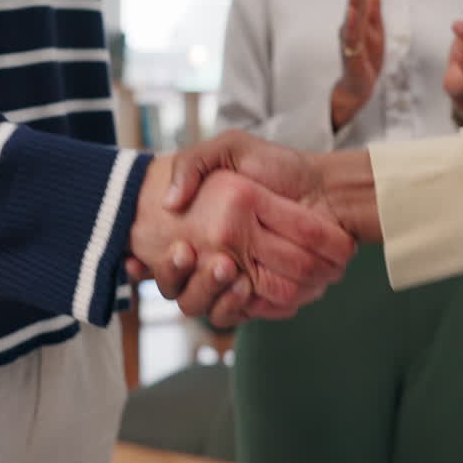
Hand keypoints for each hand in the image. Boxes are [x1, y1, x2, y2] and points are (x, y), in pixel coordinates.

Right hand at [128, 155, 350, 324]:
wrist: (328, 189)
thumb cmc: (279, 165)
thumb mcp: (231, 147)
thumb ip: (194, 163)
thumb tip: (169, 201)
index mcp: (199, 229)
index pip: (161, 257)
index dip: (140, 266)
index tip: (135, 261)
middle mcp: (213, 259)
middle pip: (179, 289)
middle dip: (175, 277)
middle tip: (185, 252)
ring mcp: (239, 280)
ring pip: (208, 306)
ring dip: (209, 293)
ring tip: (224, 268)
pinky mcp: (265, 296)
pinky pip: (244, 315)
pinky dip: (242, 307)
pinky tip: (246, 288)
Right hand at [332, 0, 383, 130]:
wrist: (359, 86)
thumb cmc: (366, 56)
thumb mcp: (375, 29)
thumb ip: (373, 7)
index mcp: (359, 21)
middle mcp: (351, 28)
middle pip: (355, 3)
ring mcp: (349, 40)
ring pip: (352, 17)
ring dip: (354, 0)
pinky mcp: (351, 53)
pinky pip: (350, 37)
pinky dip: (351, 24)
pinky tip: (351, 13)